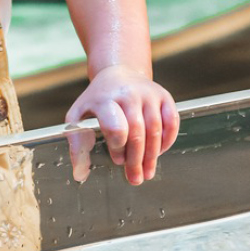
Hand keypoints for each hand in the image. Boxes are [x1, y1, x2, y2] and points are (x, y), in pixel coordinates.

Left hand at [66, 65, 178, 184]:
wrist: (119, 72)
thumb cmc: (98, 99)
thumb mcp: (78, 115)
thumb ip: (77, 144)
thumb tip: (79, 174)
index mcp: (105, 99)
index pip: (115, 127)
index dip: (118, 148)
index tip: (117, 159)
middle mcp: (128, 93)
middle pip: (137, 132)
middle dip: (136, 160)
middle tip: (135, 178)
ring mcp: (148, 93)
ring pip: (155, 130)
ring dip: (152, 155)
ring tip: (147, 172)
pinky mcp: (164, 96)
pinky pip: (172, 122)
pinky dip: (168, 140)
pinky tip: (159, 152)